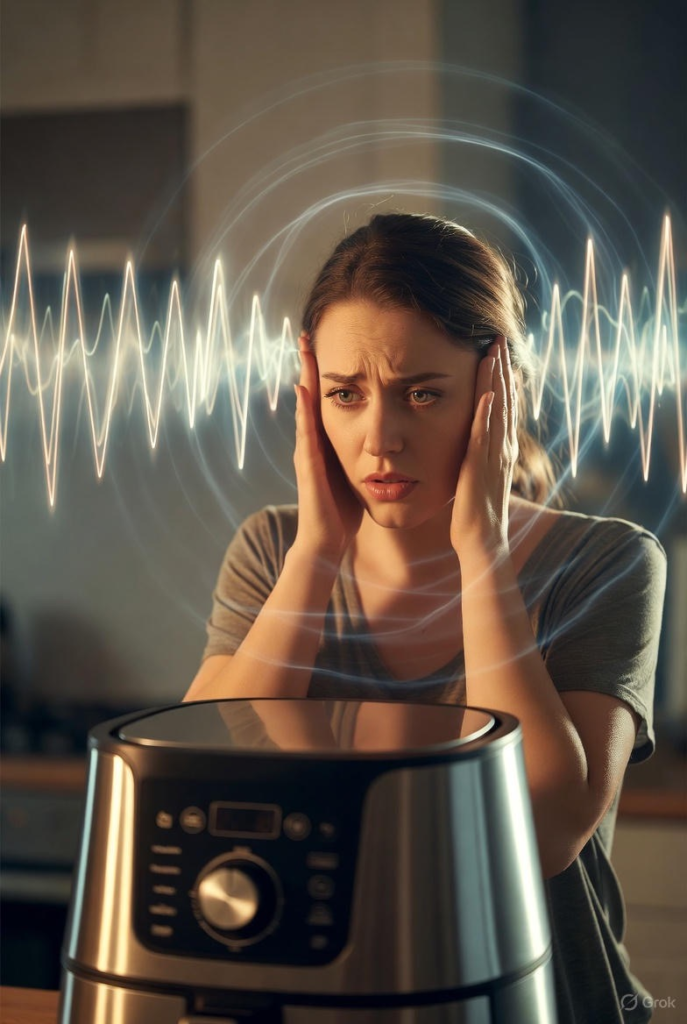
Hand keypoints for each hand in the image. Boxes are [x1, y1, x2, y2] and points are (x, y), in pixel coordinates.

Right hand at [293, 332, 362, 560]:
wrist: (327, 541)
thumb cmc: (343, 512)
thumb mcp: (356, 475)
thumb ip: (363, 455)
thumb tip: (384, 441)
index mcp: (327, 442)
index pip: (328, 401)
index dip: (327, 374)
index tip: (328, 345)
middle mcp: (313, 442)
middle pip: (310, 396)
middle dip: (309, 365)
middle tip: (307, 334)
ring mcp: (308, 452)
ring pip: (305, 407)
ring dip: (303, 377)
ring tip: (303, 349)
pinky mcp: (308, 465)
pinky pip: (305, 433)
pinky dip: (304, 410)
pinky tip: (303, 389)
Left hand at [450, 336, 517, 564]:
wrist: (483, 543)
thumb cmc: (476, 512)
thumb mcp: (477, 475)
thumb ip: (478, 453)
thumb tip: (473, 436)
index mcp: (501, 448)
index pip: (504, 404)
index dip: (503, 376)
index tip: (499, 350)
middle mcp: (503, 448)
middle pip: (504, 399)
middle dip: (502, 367)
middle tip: (499, 337)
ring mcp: (494, 458)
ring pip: (496, 411)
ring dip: (495, 381)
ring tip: (493, 352)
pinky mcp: (479, 469)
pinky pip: (483, 437)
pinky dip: (486, 414)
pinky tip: (486, 393)